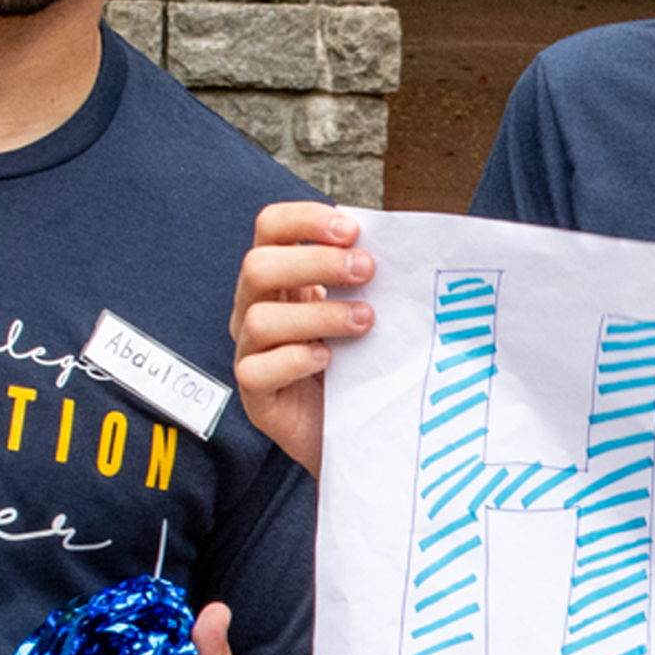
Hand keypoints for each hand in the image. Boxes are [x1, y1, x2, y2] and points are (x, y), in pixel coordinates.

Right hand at [233, 200, 375, 474]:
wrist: (359, 435)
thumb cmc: (364, 365)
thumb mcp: (367, 312)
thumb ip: (369, 279)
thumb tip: (404, 243)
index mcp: (281, 280)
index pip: (270, 228)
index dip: (304, 219)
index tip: (351, 229)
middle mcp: (256, 310)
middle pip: (257, 266)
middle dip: (316, 262)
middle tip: (367, 271)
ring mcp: (251, 353)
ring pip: (260, 319)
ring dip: (318, 314)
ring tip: (365, 322)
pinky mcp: (256, 397)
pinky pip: (256, 371)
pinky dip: (294, 360)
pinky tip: (329, 360)